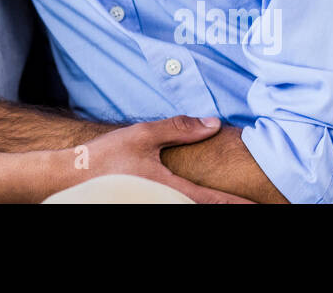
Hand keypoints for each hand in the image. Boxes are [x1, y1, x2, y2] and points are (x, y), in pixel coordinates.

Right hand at [59, 117, 253, 203]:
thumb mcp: (143, 136)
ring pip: (189, 210)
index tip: (261, 205)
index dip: (240, 204)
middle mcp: (167, 206)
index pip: (215, 202)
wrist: (71, 178)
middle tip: (255, 204)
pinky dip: (191, 204)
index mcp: (172, 191)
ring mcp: (155, 209)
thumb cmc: (106, 157)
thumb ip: (179, 129)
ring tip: (229, 202)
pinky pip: (175, 208)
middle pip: (204, 210)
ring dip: (208, 205)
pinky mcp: (145, 208)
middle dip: (227, 207)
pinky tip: (195, 199)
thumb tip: (213, 123)